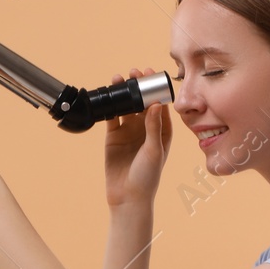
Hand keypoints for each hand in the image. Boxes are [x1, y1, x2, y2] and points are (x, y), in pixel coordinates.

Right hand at [104, 67, 171, 207]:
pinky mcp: (114, 136)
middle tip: (133, 72)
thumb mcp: (154, 150)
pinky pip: (112, 116)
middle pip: (142, 102)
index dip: (155, 88)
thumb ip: (154, 127)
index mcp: (162, 130)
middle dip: (138, 86)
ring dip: (123, 93)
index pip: (159, 104)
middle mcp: (146, 128)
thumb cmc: (147, 176)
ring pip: (126, 106)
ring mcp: (130, 131)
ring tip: (118, 79)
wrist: (128, 196)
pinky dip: (110, 106)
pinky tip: (107, 95)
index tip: (151, 74)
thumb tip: (156, 104)